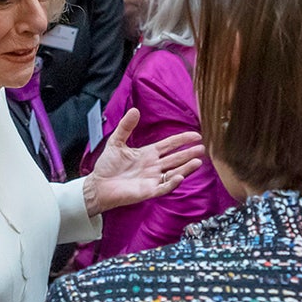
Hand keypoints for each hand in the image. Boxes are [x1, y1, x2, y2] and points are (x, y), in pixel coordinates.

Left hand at [85, 108, 205, 214]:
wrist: (99, 185)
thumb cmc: (107, 166)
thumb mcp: (116, 143)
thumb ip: (125, 127)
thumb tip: (134, 110)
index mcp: (148, 154)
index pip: (169, 145)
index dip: (182, 140)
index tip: (195, 135)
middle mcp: (153, 166)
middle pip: (176, 159)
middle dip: (189, 154)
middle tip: (202, 148)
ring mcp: (152, 179)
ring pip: (174, 172)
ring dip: (186, 168)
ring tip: (198, 161)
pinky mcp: (148, 191)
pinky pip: (164, 187)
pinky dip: (171, 183)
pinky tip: (179, 177)